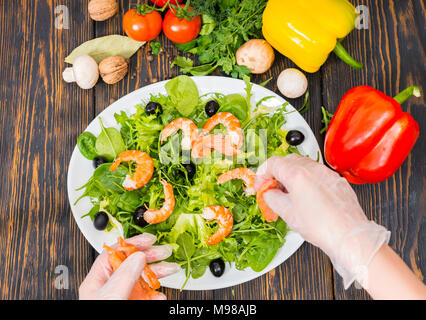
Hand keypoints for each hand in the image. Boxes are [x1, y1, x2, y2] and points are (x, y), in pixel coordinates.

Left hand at [79, 233, 180, 299]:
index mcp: (99, 280)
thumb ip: (124, 275)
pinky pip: (149, 297)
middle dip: (151, 256)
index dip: (133, 243)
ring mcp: (125, 298)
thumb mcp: (111, 296)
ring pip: (145, 279)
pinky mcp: (136, 305)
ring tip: (172, 269)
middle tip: (165, 252)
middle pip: (134, 263)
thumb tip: (138, 256)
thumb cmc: (101, 317)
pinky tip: (161, 296)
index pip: (116, 253)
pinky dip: (158, 296)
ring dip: (160, 272)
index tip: (149, 239)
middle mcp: (112, 287)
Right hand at [255, 154, 389, 288]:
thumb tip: (269, 193)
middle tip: (272, 188)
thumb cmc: (322, 226)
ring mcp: (326, 173)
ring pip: (303, 165)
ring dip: (291, 175)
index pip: (273, 163)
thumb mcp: (287, 213)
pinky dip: (306, 180)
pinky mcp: (336, 180)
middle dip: (277, 173)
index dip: (262, 174)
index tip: (261, 185)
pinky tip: (306, 197)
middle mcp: (313, 169)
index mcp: (297, 174)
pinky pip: (316, 174)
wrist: (348, 235)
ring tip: (289, 194)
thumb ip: (272, 198)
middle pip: (287, 160)